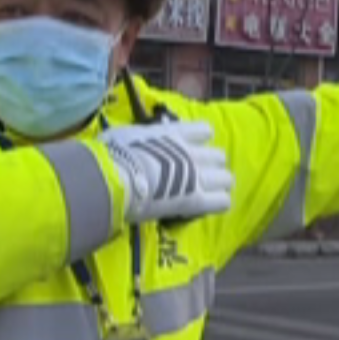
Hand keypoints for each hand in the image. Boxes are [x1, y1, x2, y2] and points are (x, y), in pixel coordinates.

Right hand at [100, 121, 234, 223]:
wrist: (116, 176)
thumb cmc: (111, 154)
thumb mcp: (124, 136)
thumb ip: (135, 139)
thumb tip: (126, 143)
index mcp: (174, 133)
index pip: (204, 130)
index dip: (200, 140)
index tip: (190, 149)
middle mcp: (191, 152)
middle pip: (219, 156)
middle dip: (211, 166)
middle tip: (197, 177)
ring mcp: (197, 175)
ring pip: (226, 178)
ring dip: (217, 186)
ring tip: (205, 195)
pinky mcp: (197, 200)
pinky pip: (223, 201)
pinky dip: (217, 205)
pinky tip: (205, 208)